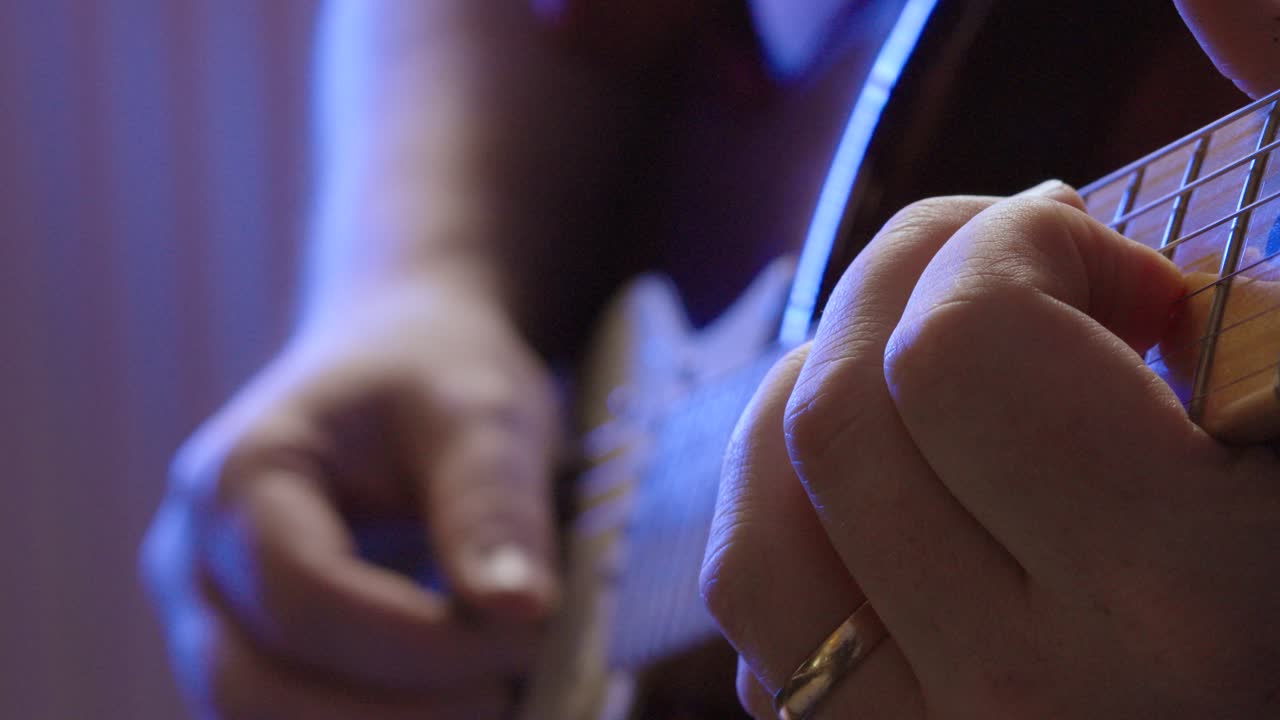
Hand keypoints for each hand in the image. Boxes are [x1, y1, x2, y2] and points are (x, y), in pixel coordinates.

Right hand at [140, 280, 561, 718]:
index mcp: (240, 476)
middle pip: (254, 689)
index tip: (526, 636)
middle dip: (394, 716)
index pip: (304, 599)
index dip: (416, 643)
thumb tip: (522, 613)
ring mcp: (210, 614)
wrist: (396, 355)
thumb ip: (493, 505)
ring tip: (494, 698)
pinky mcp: (249, 652)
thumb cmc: (434, 372)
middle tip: (508, 692)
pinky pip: (287, 717)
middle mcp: (197, 557)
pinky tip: (457, 702)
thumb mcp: (480, 411)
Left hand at [702, 183, 1279, 717]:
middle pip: (840, 412)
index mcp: (1186, 603)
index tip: (1117, 276)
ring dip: (828, 390)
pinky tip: (884, 481)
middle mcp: (1032, 705)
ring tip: (929, 365)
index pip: (964, 352)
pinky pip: (755, 618)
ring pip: (762, 522)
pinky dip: (791, 510)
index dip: (1019, 251)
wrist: (1268, 705)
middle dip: (910, 281)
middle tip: (1005, 269)